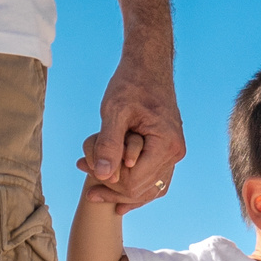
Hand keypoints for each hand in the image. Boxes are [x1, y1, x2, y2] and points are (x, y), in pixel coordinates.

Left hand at [80, 47, 183, 207]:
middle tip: (86, 186)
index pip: (134, 182)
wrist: (149, 67)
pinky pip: (155, 180)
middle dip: (113, 190)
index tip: (85, 170)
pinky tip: (116, 192)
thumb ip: (109, 144)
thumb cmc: (131, 84)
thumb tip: (102, 175)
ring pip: (150, 190)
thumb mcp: (115, 111)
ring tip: (95, 190)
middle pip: (142, 190)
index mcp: (165, 145)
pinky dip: (135, 187)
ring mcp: (174, 153)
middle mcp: (175, 153)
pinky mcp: (169, 151)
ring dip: (122, 192)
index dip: (109, 183)